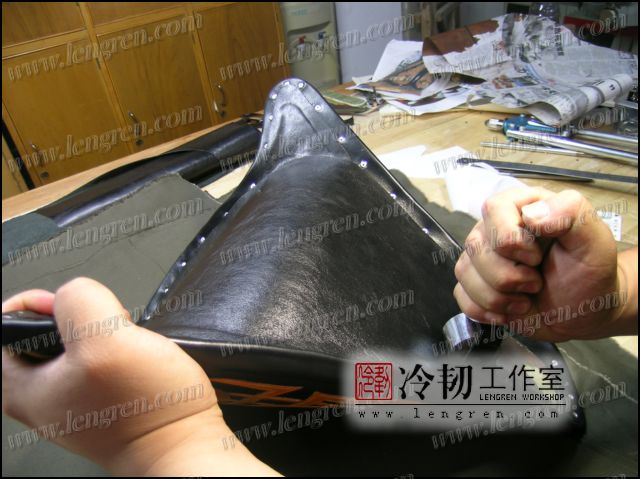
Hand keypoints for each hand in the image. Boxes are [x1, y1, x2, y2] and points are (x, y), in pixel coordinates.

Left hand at [2, 277, 277, 475]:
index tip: (68, 308)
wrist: (184, 443)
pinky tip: (135, 355)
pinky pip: (100, 358)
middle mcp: (41, 397)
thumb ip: (79, 301)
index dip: (35, 305)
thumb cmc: (147, 409)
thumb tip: (74, 291)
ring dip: (101, 330)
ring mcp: (72, 400)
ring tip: (124, 340)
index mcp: (22, 388)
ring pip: (74, 342)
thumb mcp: (106, 340)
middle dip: (76, 316)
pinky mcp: (101, 400)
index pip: (3, 327)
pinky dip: (118, 348)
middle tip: (101, 324)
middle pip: (40, 332)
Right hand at [453, 187, 635, 340]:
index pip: (494, 209)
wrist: (585, 313)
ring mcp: (482, 258)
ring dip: (499, 297)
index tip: (537, 257)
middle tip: (537, 282)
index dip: (511, 239)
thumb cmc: (590, 274)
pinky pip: (461, 296)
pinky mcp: (475, 285)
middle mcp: (495, 229)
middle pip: (475, 247)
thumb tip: (531, 214)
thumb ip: (572, 213)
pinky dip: (487, 311)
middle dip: (509, 276)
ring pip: (464, 273)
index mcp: (522, 207)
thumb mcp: (594, 240)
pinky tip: (511, 310)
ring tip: (526, 297)